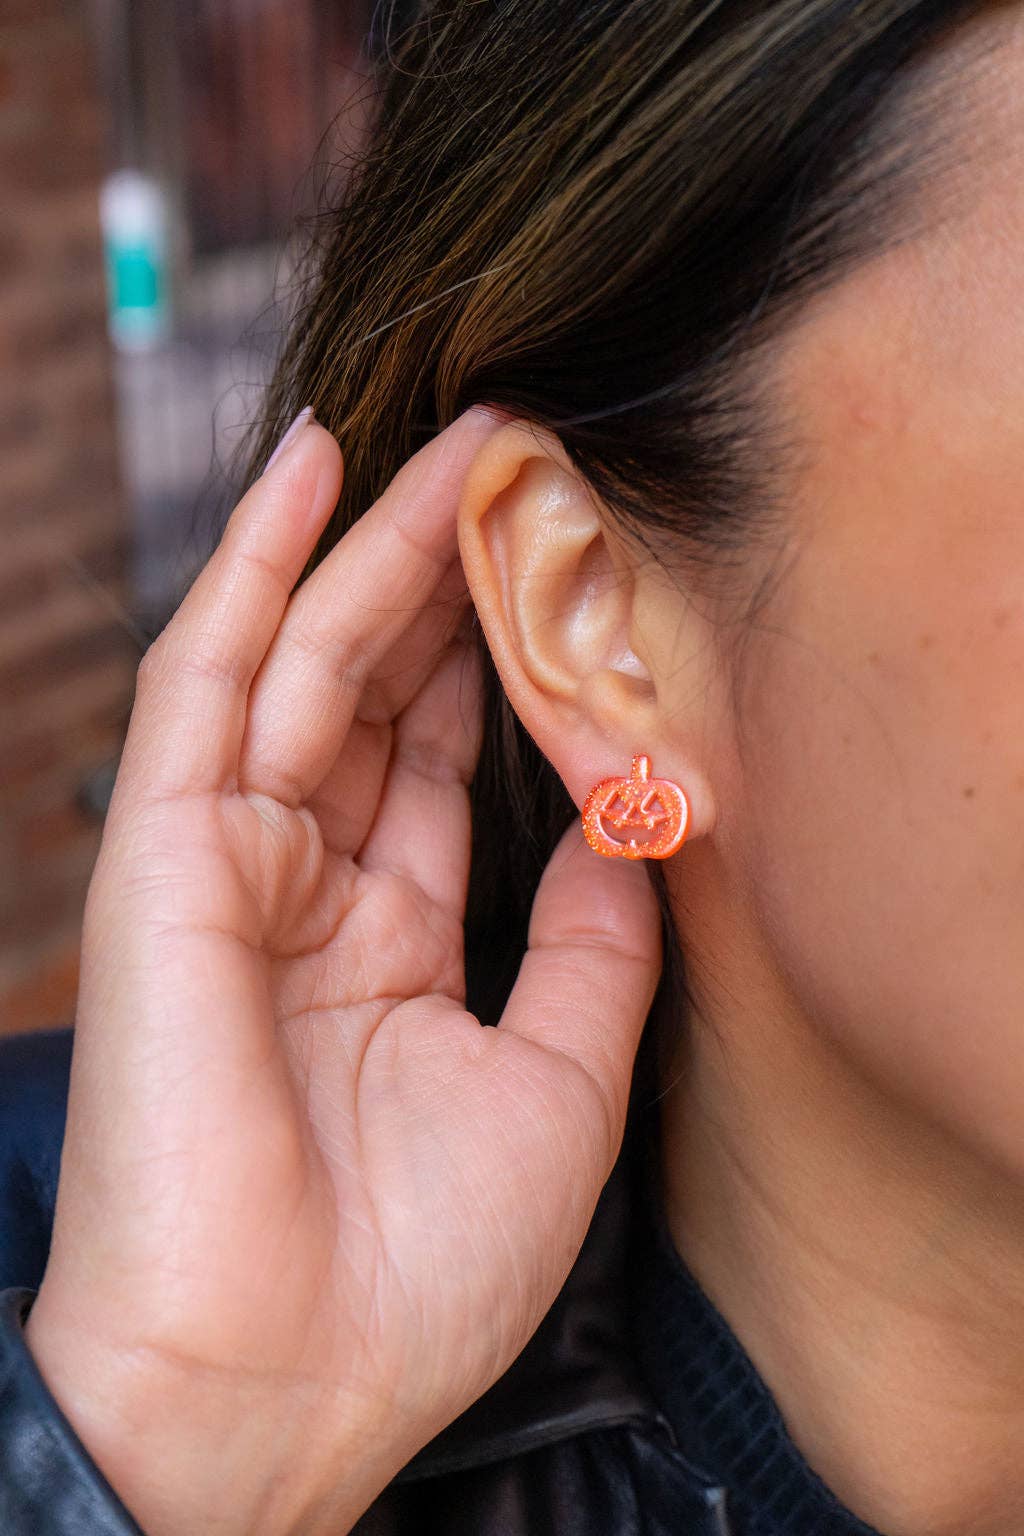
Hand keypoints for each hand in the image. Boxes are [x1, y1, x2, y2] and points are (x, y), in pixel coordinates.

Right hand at [24, 406, 662, 1535]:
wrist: (275, 1384)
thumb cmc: (412, 1272)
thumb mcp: (557, 1087)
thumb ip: (596, 949)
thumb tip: (636, 827)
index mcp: (388, 947)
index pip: (444, 768)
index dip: (499, 668)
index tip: (561, 579)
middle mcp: (304, 891)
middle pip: (381, 695)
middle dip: (446, 578)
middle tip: (521, 464)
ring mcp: (228, 862)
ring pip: (305, 663)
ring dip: (374, 545)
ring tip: (449, 436)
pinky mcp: (162, 853)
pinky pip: (208, 682)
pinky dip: (255, 574)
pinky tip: (310, 474)